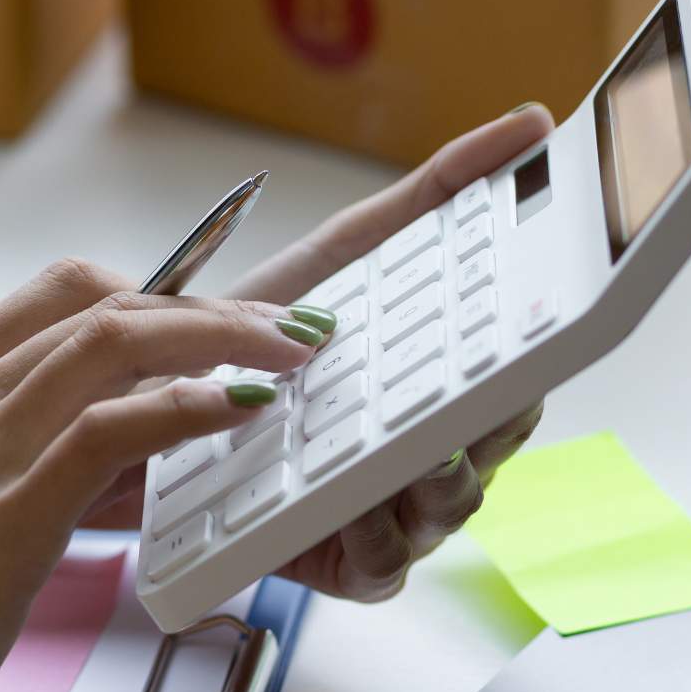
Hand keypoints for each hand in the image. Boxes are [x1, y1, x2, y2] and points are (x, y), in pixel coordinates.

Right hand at [0, 261, 322, 691]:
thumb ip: (15, 465)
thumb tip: (113, 460)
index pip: (61, 296)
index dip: (161, 292)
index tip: (225, 322)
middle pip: (105, 303)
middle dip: (213, 307)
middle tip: (290, 334)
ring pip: (117, 342)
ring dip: (223, 338)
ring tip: (289, 358)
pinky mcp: (2, 515)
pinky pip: (113, 429)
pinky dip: (188, 404)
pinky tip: (241, 408)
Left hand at [234, 103, 553, 600]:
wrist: (148, 393)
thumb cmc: (257, 329)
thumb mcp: (347, 252)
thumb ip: (436, 192)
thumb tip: (526, 125)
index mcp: (440, 390)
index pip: (515, 383)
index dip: (533, 365)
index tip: (542, 332)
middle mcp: (426, 454)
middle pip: (493, 451)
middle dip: (497, 426)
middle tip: (491, 394)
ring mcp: (389, 512)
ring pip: (446, 509)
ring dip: (445, 484)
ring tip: (430, 452)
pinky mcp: (338, 562)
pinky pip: (381, 566)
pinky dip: (378, 540)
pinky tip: (361, 511)